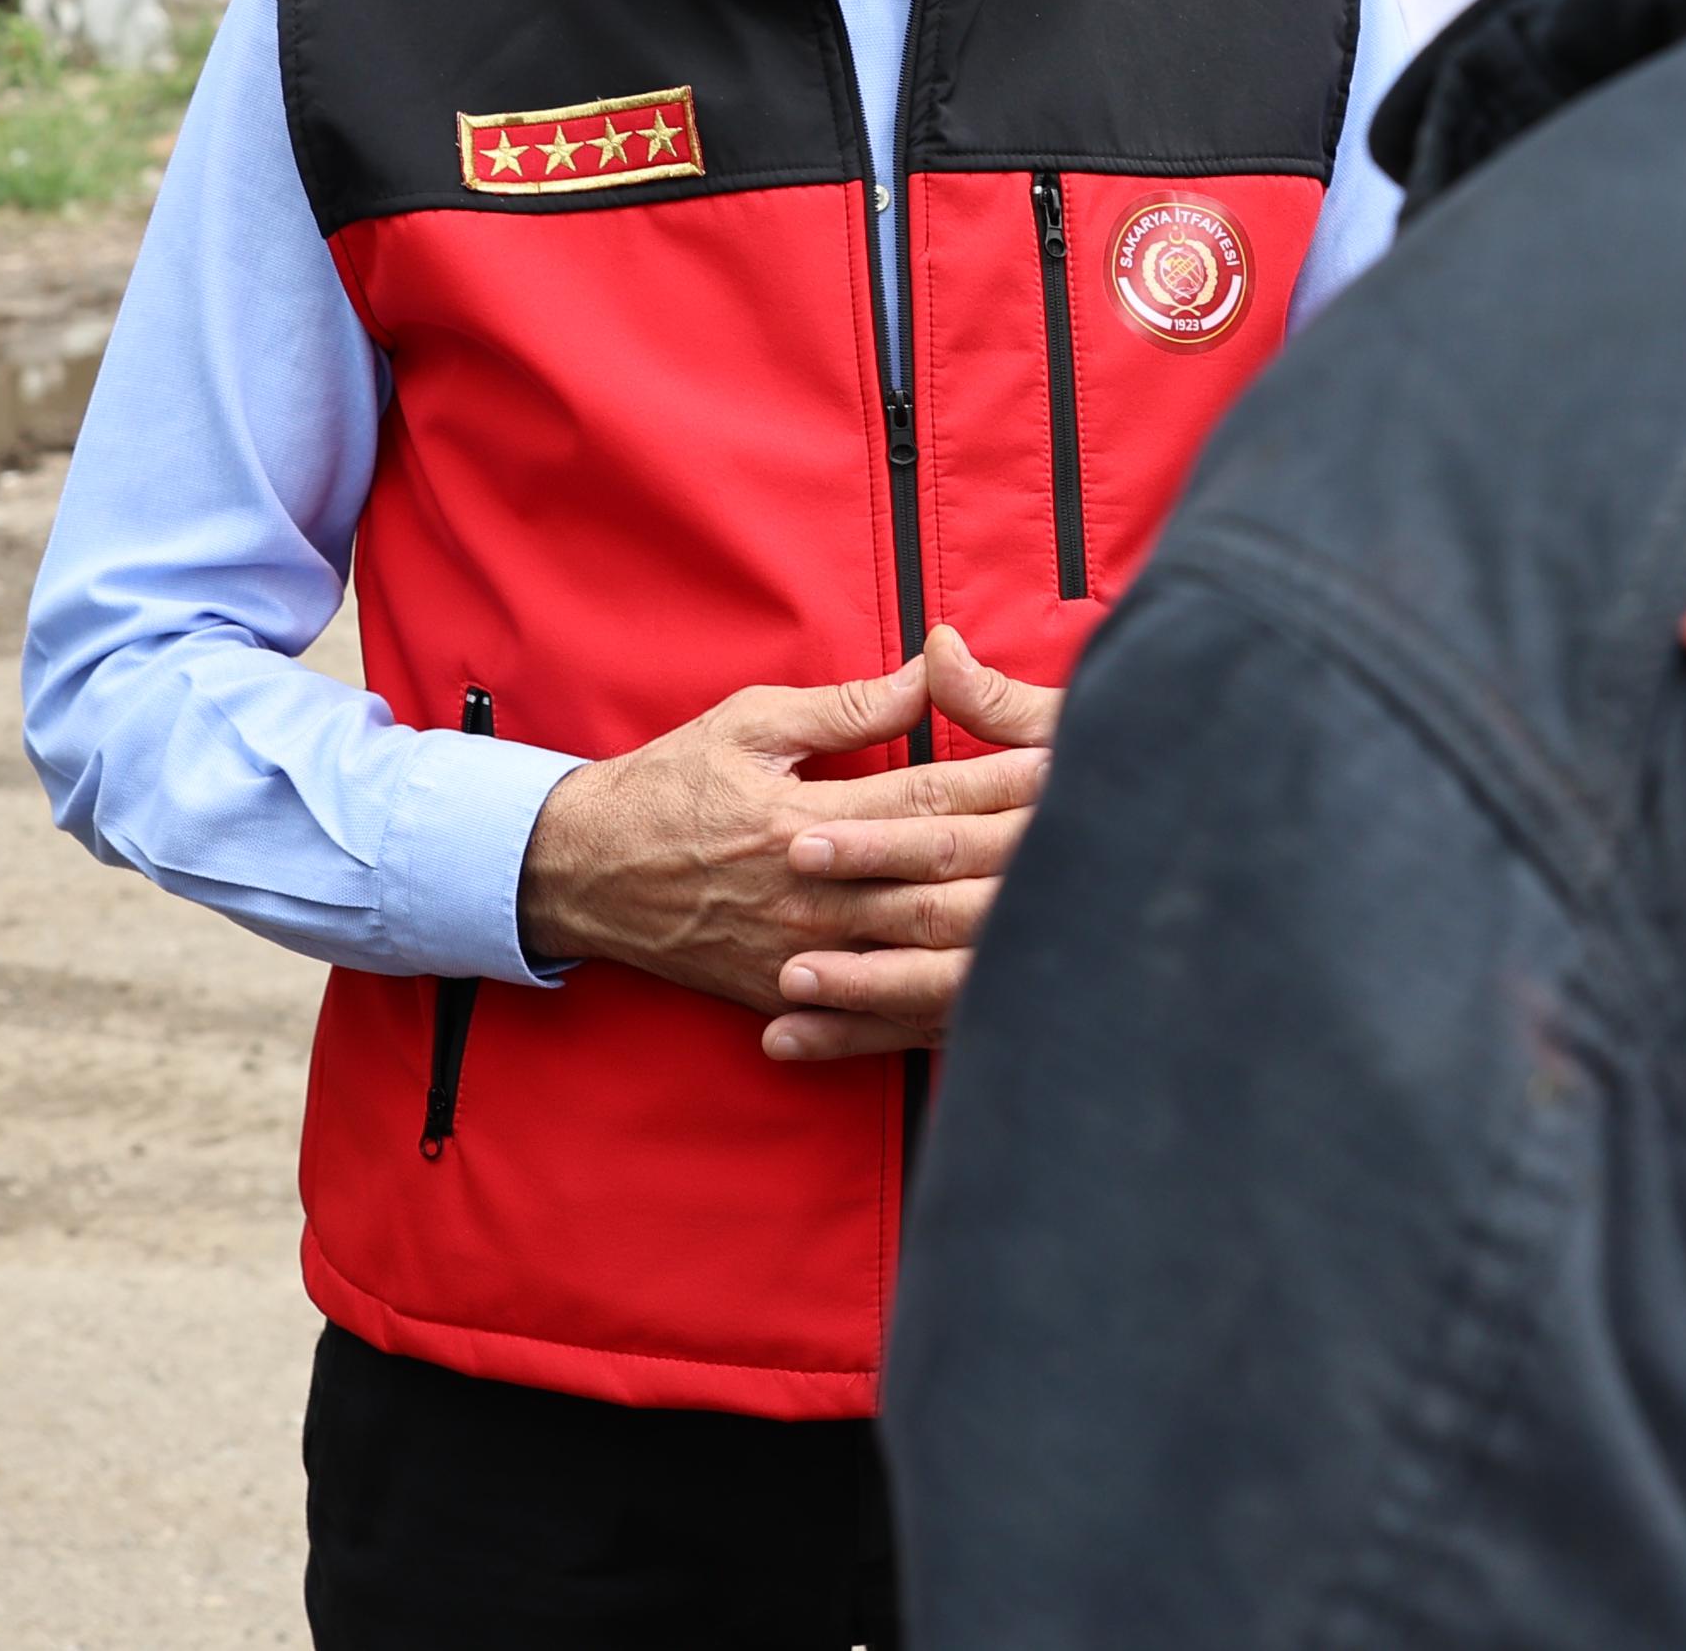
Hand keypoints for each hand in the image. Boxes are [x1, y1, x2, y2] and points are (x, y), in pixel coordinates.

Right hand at [508, 628, 1059, 1060]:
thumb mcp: (750, 725)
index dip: (1003, 782)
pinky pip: (877, 1017)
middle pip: (941, 883)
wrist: (582, 873)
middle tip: (1103, 834)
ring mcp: (800, 956)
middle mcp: (809, 894)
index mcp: (803, 819)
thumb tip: (932, 668)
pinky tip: (1002, 1005)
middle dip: (1023, 860)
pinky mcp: (787, 996)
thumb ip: (849, 707)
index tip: (1069, 763)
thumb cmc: (669, 785)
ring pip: (920, 956)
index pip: (929, 801)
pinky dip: (939, 1014)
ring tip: (1072, 916)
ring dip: (998, 938)